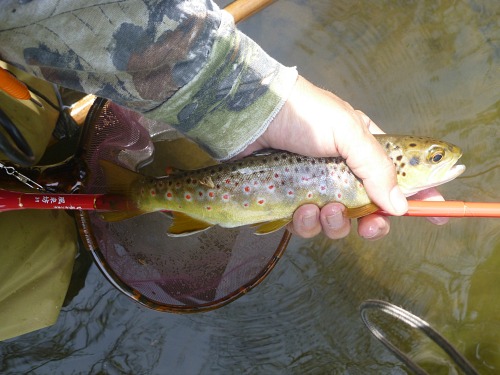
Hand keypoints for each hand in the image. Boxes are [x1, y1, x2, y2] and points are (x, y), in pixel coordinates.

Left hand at [239, 76, 446, 239]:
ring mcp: (316, 187)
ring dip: (335, 223)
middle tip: (370, 225)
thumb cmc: (305, 115)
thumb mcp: (349, 133)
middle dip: (373, 223)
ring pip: (338, 222)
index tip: (436, 214)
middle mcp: (342, 171)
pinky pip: (307, 225)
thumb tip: (402, 207)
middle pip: (370, 210)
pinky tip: (301, 210)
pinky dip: (307, 223)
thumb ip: (377, 169)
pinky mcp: (291, 200)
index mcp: (364, 150)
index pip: (399, 177)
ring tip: (325, 209)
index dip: (420, 197)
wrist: (254, 117)